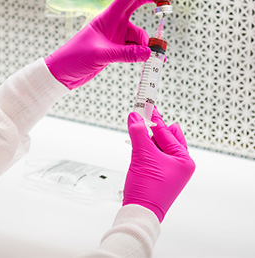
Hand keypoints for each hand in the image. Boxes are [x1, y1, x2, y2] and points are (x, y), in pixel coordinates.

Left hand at [44, 0, 179, 88]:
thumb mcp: (100, 55)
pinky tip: (144, 61)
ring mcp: (115, 35)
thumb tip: (148, 53)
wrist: (62, 73)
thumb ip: (125, 54)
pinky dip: (141, 53)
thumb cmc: (74, 58)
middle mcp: (113, 23)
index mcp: (107, 17)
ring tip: (146, 57)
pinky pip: (135, 47)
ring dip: (145, 44)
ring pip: (139, 35)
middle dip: (155, 1)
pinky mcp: (116, 47)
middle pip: (138, 5)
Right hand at [123, 107, 195, 221]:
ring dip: (147, 139)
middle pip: (166, 137)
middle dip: (153, 129)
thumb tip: (134, 117)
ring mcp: (171, 170)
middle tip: (140, 117)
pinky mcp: (160, 174)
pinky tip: (136, 146)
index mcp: (184, 160)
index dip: (154, 119)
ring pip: (158, 145)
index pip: (167, 132)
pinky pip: (154, 154)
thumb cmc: (148, 189)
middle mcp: (180, 164)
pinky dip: (145, 148)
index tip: (146, 106)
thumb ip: (138, 133)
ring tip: (135, 134)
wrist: (140, 212)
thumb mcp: (142, 155)